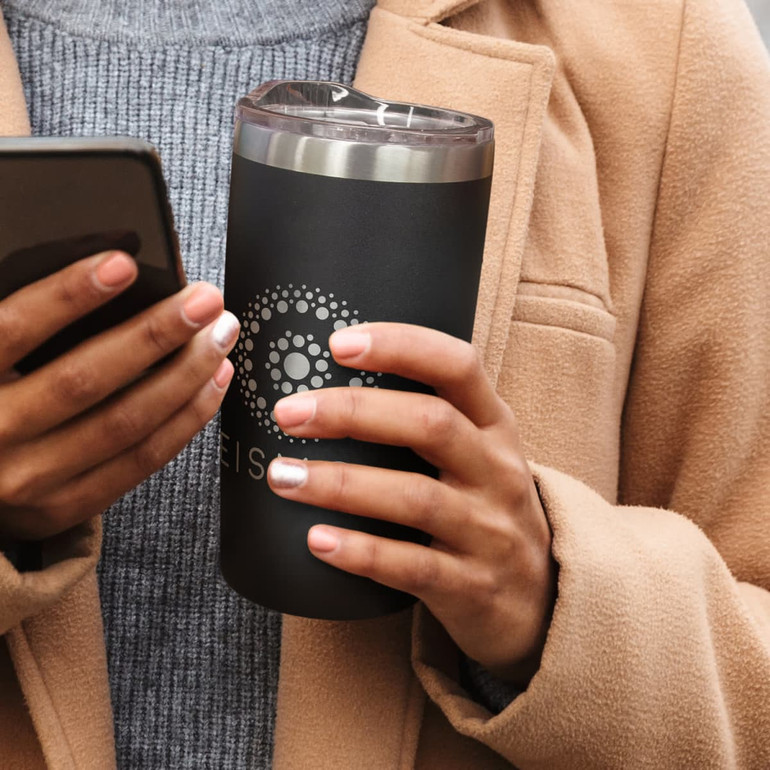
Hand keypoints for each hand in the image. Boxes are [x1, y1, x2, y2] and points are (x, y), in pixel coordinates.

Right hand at [0, 251, 238, 540]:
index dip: (68, 295)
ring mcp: (30, 479)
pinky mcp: (66, 506)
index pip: (12, 330)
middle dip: (155, 334)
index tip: (123, 263)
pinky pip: (142, 460)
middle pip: (85, 379)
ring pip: (126, 422)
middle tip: (204, 300)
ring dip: (184, 374)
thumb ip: (20, 326)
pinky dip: (186, 418)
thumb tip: (106, 267)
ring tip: (219, 336)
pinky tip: (212, 383)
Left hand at [268, 323, 556, 682]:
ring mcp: (489, 530)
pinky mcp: (471, 586)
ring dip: (342, 483)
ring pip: (415, 497)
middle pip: (429, 425)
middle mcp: (497, 471)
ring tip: (282, 475)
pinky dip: (362, 551)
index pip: (458, 366)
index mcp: (495, 426)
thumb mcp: (478, 453)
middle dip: (353, 412)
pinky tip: (316, 540)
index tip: (338, 343)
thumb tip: (330, 388)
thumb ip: (427, 419)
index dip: (401, 347)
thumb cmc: (485, 508)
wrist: (540, 598)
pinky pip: (412, 567)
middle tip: (288, 412)